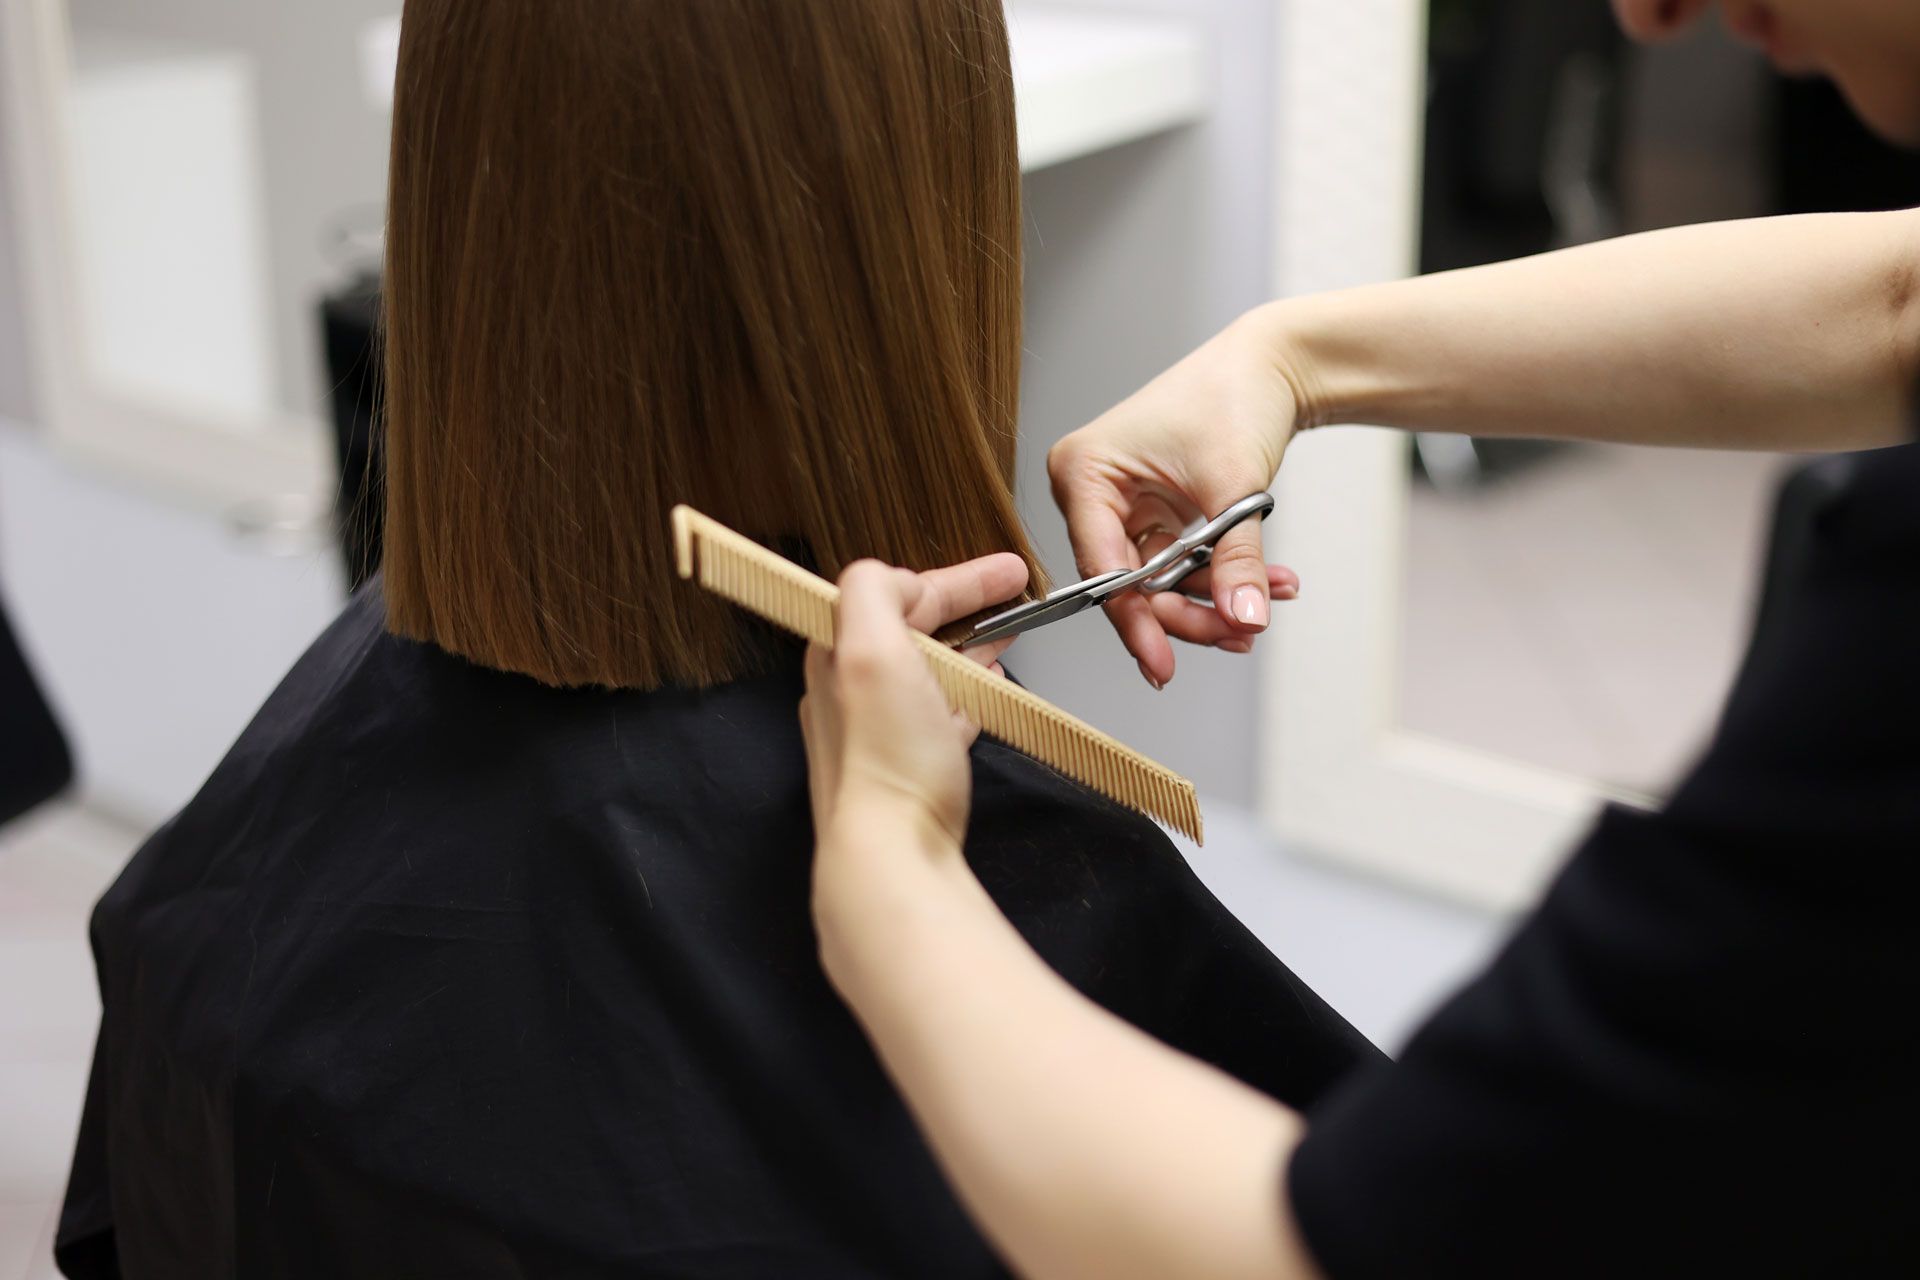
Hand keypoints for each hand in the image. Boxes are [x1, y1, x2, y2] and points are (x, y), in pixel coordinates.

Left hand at [800, 554, 1026, 871]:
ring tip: (1008, 636)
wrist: (890, 856)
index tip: (1008, 572)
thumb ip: (874, 591)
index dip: (958, 578)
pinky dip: (965, 693)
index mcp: (838, 654)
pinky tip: (987, 693)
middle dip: (965, 606)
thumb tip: (895, 579)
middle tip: (1014, 592)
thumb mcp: (872, 648)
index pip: (898, 593)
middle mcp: (848, 691)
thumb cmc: (887, 761)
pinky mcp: (902, 767)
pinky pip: (936, 714)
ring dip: (969, 647)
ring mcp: (875, 732)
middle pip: (913, 629)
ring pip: (927, 670)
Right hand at [1047, 309, 1303, 687]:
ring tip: (1271, 598)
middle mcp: (1091, 491)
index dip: (1136, 622)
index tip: (1163, 666)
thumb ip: (1236, 559)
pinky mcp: (1151, 512)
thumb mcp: (1234, 486)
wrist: (1273, 363)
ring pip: (1158, 581)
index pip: (1102, 569)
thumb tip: (1243, 618)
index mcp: (1084, 472)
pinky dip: (1220, 575)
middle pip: (1130, 584)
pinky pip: (1178, 563)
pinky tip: (1266, 584)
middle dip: (1189, 611)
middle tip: (1240, 632)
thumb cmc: (1235, 395)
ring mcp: (1120, 504)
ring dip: (1214, 596)